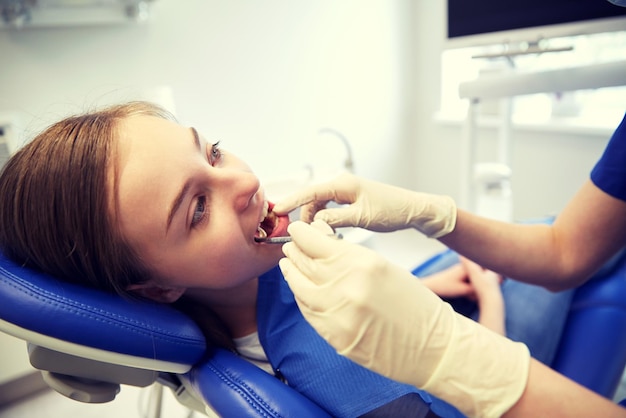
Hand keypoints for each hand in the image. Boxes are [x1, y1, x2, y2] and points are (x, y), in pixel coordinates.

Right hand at [273, 173, 456, 237]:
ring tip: (316, 236)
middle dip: (304, 215)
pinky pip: (330, 208)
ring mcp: (346, 191)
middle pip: (313, 199)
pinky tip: (327, 232)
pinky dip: (325, 219)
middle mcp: (342, 185)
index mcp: (343, 185)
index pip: (311, 192)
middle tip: (300, 235)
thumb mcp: (362, 218)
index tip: (278, 209)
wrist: (412, 210)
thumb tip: (315, 223)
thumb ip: (335, 220)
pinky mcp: (351, 200)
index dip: (292, 201)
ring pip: (321, 205)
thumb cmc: (391, 211)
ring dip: (315, 219)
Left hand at [279, 221, 528, 417]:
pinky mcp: (334, 336)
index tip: (298, 228)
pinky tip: (301, 288)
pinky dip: (301, 295)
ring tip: (289, 263)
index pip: (314, 241)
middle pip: (303, 261)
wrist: (433, 347)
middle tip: (292, 243)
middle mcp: (345, 286)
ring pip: (298, 286)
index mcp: (362, 263)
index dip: (302, 232)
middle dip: (294, 249)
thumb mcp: (383, 267)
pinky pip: (307, 310)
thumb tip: (321, 245)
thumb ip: (349, 256)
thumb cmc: (414, 303)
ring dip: (292, 272)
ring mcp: (337, 314)